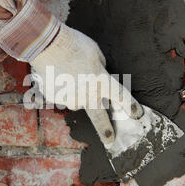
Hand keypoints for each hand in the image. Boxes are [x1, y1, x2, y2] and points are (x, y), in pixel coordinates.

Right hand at [30, 24, 143, 145]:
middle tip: (110, 140)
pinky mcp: (56, 99)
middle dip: (106, 130)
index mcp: (102, 80)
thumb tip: (99, 73)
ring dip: (76, 94)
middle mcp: (88, 94)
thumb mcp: (95, 52)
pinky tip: (56, 74)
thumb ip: (100, 66)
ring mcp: (71, 99)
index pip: (121, 96)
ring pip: (77, 101)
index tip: (136, 114)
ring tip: (67, 74)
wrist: (48, 45)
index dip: (130, 105)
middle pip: (100, 117)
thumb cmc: (74, 44)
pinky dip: (61, 88)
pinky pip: (61, 95)